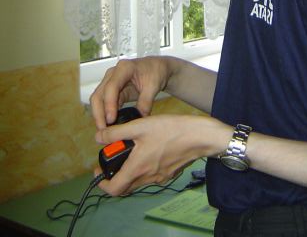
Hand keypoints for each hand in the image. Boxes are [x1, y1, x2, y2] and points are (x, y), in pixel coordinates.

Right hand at [90, 56, 172, 128]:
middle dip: (99, 114)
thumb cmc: (155, 71)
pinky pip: (105, 103)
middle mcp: (113, 74)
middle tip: (104, 130)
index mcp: (124, 68)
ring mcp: (110, 82)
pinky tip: (110, 125)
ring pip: (98, 100)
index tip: (111, 120)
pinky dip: (105, 114)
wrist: (156, 67)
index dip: (109, 104)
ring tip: (106, 131)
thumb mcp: (154, 85)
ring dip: (100, 116)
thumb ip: (146, 101)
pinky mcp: (112, 91)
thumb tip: (140, 118)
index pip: (111, 87)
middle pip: (99, 94)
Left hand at [94, 114, 228, 195]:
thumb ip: (117, 132)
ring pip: (138, 181)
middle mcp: (147, 178)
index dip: (101, 184)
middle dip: (115, 176)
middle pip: (125, 187)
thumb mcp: (140, 126)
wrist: (199, 136)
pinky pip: (151, 176)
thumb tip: (99, 137)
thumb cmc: (170, 130)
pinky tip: (149, 151)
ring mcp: (160, 178)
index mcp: (137, 169)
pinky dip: (144, 169)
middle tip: (113, 161)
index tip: (98, 172)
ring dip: (130, 172)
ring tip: (131, 152)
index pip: (113, 189)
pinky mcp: (169, 174)